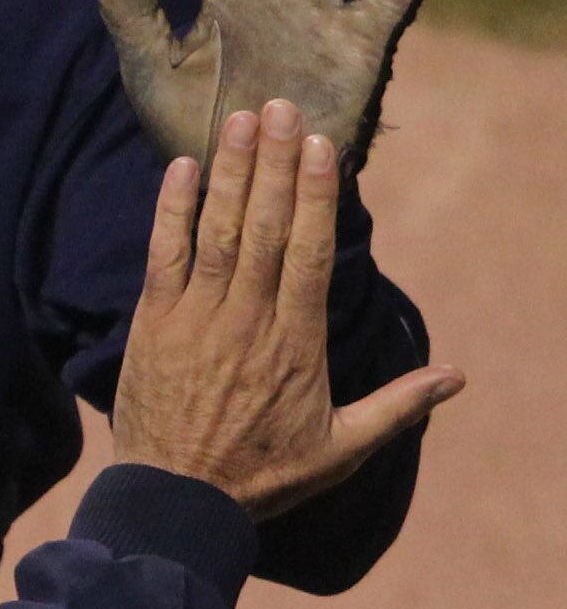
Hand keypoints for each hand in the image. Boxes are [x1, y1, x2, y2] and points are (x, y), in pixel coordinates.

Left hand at [106, 98, 460, 514]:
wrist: (175, 502)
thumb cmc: (261, 476)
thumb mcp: (341, 449)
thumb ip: (398, 407)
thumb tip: (458, 378)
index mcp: (295, 341)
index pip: (311, 253)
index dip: (316, 196)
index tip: (321, 146)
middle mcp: (247, 319)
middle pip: (266, 227)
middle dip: (274, 164)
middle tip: (280, 105)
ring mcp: (195, 319)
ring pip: (217, 232)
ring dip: (230, 172)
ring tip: (240, 118)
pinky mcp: (151, 326)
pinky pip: (162, 256)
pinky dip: (170, 211)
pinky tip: (182, 168)